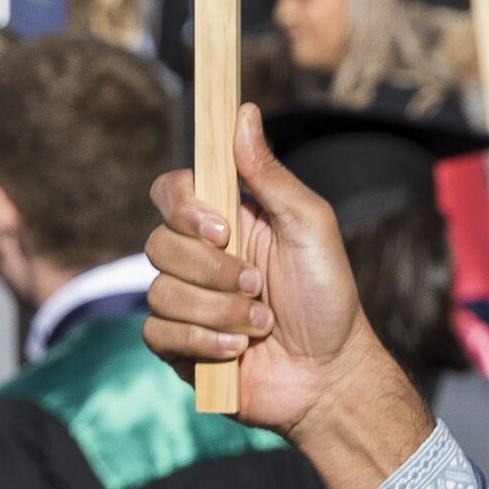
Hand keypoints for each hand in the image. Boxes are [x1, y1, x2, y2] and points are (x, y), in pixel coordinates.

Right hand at [142, 105, 433, 488]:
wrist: (330, 376)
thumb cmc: (328, 296)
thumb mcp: (310, 226)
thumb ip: (270, 174)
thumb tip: (243, 113)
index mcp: (224, 222)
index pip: (171, 192)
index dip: (182, 207)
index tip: (219, 228)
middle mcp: (198, 259)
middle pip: (157, 244)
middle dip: (212, 272)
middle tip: (258, 285)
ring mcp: (186, 303)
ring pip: (160, 292)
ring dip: (218, 311)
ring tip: (261, 323)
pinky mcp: (179, 347)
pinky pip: (158, 334)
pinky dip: (203, 342)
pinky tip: (239, 349)